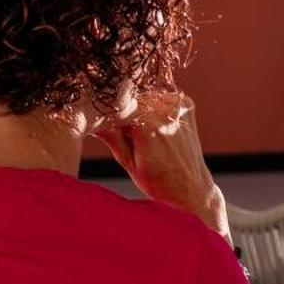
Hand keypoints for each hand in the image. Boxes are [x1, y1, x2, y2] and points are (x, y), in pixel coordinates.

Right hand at [95, 92, 228, 237]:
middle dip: (126, 111)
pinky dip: (157, 107)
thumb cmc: (159, 182)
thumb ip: (111, 137)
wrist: (192, 187)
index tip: (104, 123)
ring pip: (147, 96)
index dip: (109, 114)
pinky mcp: (187, 104)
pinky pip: (162, 97)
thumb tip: (92, 119)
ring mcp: (179, 106)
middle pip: (133, 99)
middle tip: (128, 134)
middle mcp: (165, 112)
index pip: (118, 106)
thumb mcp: (129, 163)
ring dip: (142, 108)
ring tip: (146, 134)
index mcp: (148, 127)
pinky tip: (159, 126)